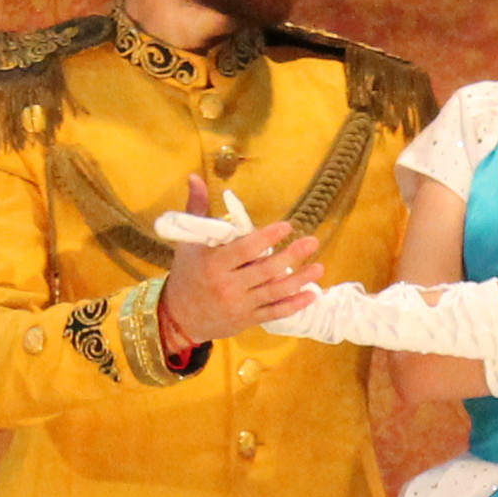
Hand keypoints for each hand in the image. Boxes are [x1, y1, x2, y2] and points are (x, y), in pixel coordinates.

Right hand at [161, 174, 320, 343]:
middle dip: (292, 255)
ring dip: (300, 279)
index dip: (268, 237)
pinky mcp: (246, 320)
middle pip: (266, 270)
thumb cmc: (185, 274)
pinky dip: (294, 305)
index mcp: (213, 264)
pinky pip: (274, 312)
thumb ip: (197, 208)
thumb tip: (195, 176)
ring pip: (274, 292)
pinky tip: (311, 294)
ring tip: (319, 267)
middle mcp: (227, 286)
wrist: (178, 317)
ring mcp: (239, 305)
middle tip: (312, 241)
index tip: (287, 226)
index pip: (245, 249)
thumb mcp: (186, 242)